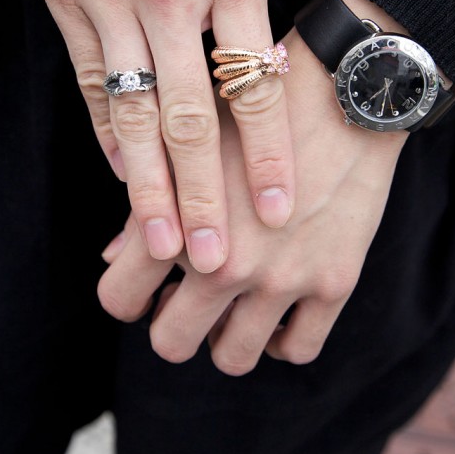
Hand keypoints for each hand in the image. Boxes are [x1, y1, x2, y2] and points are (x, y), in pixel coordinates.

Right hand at [22, 0, 294, 274]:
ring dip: (148, 185)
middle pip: (193, 117)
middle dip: (205, 196)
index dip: (269, 155)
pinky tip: (120, 173)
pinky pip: (89, 79)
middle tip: (213, 260)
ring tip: (157, 243)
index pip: (256, 85)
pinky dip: (105, 131)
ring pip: (132, 112)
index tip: (280, 208)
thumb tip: (250, 57)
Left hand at [98, 24, 407, 374]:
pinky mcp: (333, 283)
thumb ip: (146, 208)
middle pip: (171, 343)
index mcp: (177, 228)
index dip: (128, 297)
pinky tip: (277, 310)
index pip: (118, 299)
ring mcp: (282, 280)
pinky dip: (280, 338)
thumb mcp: (187, 152)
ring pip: (233, 357)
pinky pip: (298, 349)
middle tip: (188, 298)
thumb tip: (113, 260)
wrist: (341, 95)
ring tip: (234, 303)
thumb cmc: (253, 115)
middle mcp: (226, 264)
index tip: (147, 290)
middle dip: (173, 323)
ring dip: (225, 335)